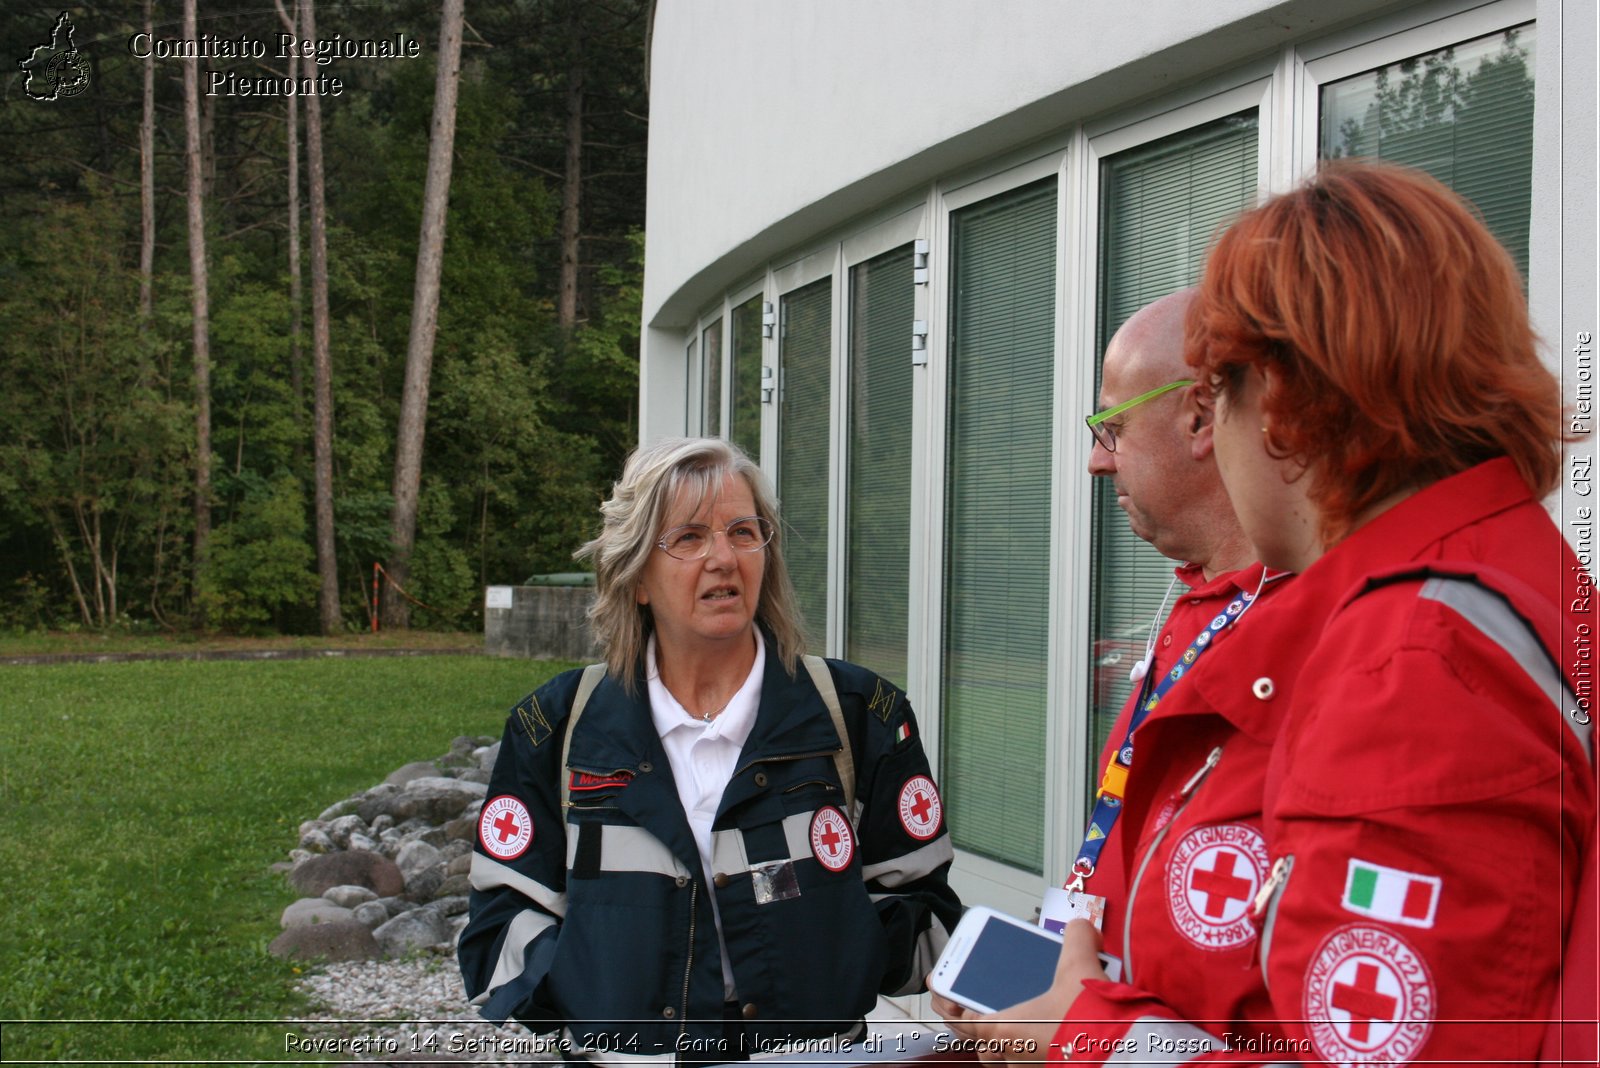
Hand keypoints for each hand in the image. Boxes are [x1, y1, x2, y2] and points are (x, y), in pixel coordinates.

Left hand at [927, 921, 1108, 1063]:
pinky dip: (1032, 1048)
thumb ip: (1077, 937)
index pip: (960, 1021)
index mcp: (1005, 1031)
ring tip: (1013, 1018)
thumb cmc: (1093, 1022)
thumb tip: (1080, 925)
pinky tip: (1046, 1031)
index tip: (939, 987)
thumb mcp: (1081, 967)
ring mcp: (1033, 1067)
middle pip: (980, 1043)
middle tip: (975, 1003)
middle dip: (977, 1023)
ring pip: (1004, 1057)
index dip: (946, 1002)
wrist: (1125, 1055)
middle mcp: (1014, 1055)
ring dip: (1004, 1040)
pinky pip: (1032, 1061)